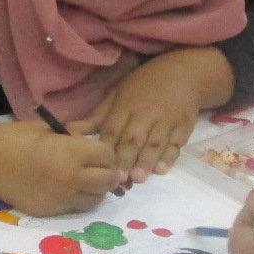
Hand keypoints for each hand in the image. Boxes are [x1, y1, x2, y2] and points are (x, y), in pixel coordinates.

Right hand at [0, 121, 120, 216]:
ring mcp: (61, 197)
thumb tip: (90, 147)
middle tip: (103, 169)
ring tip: (89, 181)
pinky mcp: (51, 210)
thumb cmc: (15, 139)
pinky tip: (70, 189)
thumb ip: (72, 140)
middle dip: (108, 173)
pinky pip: (76, 207)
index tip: (100, 152)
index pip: (108, 157)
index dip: (106, 154)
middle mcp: (71, 178)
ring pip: (96, 198)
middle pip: (107, 180)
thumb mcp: (49, 131)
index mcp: (71, 153)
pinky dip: (79, 199)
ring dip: (97, 189)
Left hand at [76, 48, 231, 182]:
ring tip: (138, 179)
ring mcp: (167, 119)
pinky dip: (170, 156)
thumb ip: (97, 117)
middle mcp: (146, 113)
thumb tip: (69, 131)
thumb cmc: (144, 85)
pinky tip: (162, 169)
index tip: (100, 167)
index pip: (114, 128)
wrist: (183, 72)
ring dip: (146, 160)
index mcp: (126, 105)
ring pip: (155, 142)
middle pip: (134, 138)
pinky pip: (177, 142)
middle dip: (126, 159)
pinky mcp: (184, 125)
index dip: (107, 148)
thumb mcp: (118, 94)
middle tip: (118, 180)